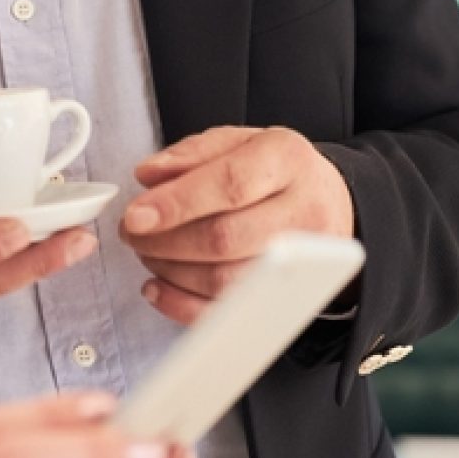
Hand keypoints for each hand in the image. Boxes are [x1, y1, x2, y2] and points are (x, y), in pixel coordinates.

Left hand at [119, 127, 355, 324]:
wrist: (326, 202)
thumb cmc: (274, 172)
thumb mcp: (238, 142)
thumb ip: (192, 154)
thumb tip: (149, 175)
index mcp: (286, 159)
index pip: (230, 184)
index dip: (177, 204)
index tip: (136, 216)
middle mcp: (301, 210)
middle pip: (226, 237)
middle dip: (165, 241)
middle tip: (132, 234)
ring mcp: (301, 261)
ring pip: (226, 281)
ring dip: (171, 272)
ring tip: (147, 253)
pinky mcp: (288, 297)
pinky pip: (230, 315)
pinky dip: (183, 306)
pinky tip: (158, 287)